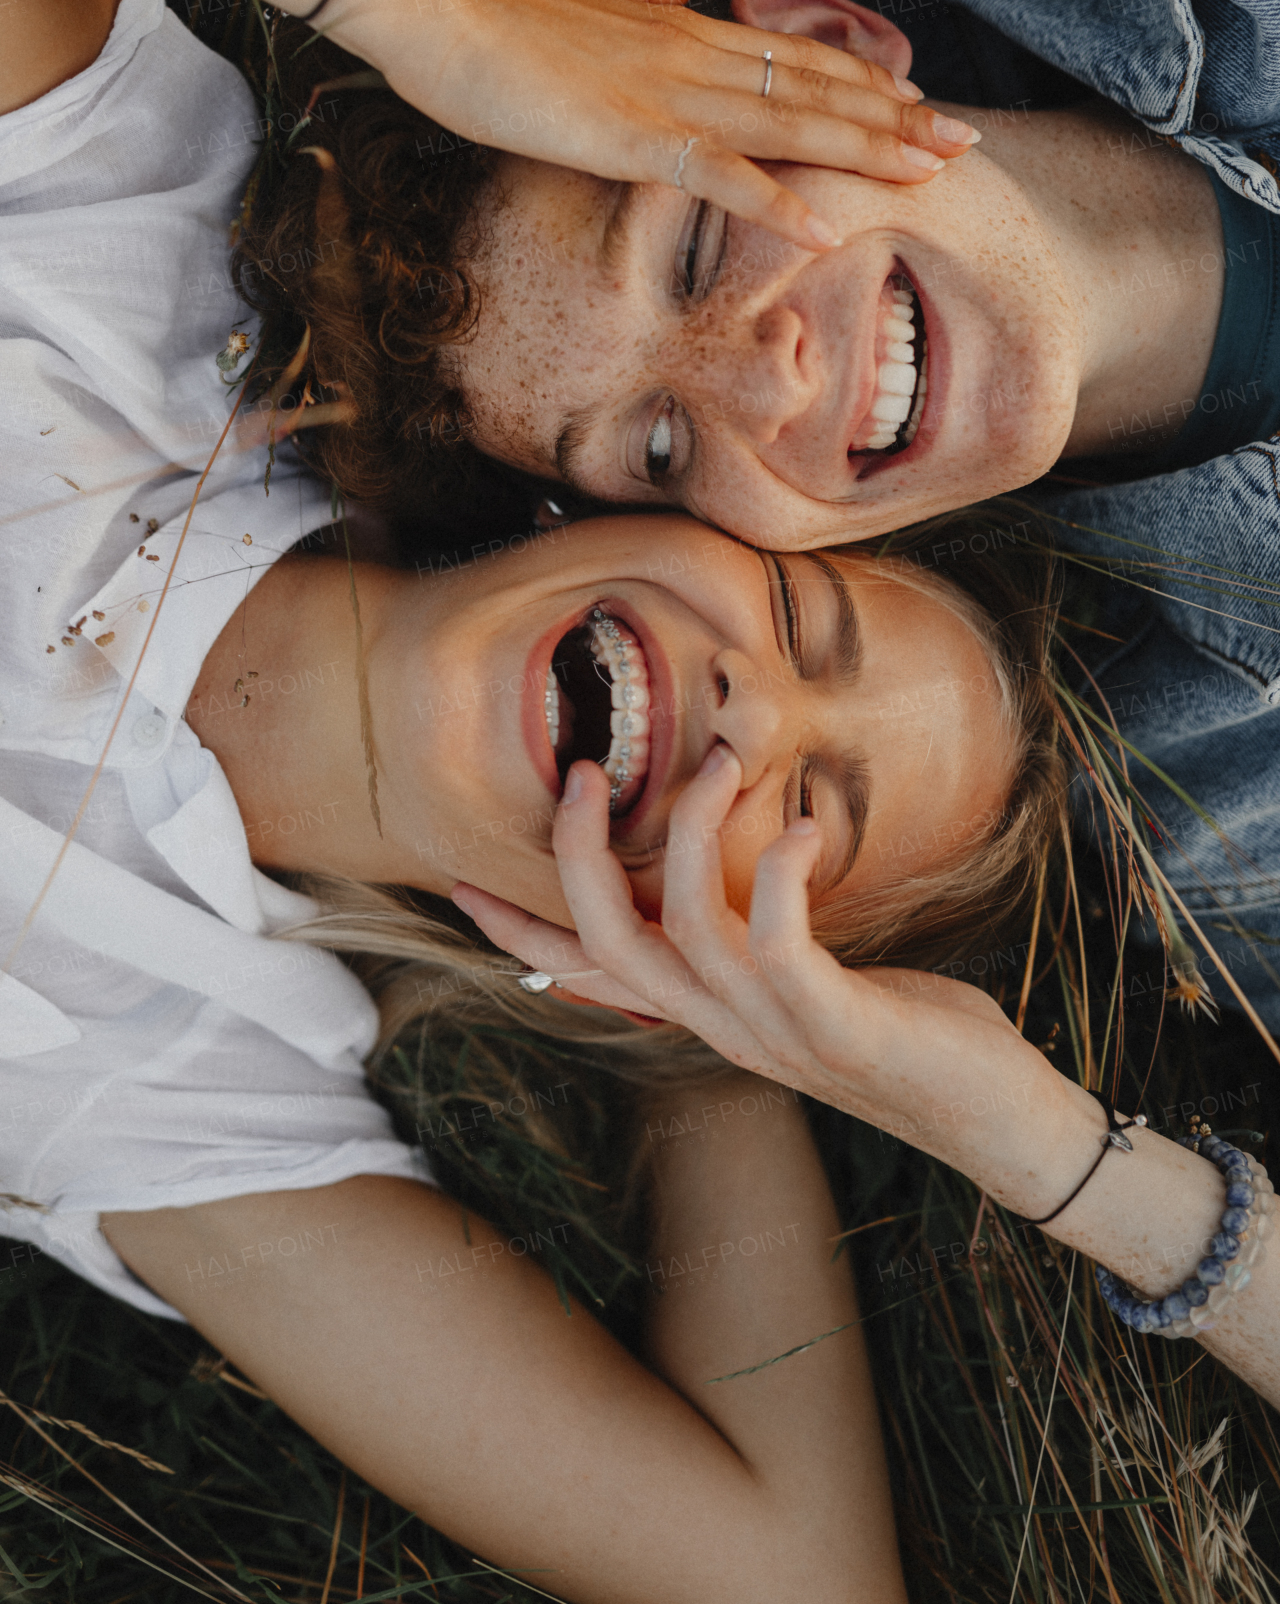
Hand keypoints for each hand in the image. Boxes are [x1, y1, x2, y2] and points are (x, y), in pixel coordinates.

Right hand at [334, 0, 976, 255]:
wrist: (439, 10)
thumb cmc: (499, 12)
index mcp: (683, 30)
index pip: (794, 56)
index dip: (862, 80)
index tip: (916, 101)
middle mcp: (695, 57)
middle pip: (816, 88)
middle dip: (896, 118)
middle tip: (966, 140)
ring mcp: (670, 96)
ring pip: (791, 124)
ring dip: (867, 150)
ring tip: (933, 171)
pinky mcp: (632, 136)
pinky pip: (720, 175)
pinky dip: (777, 202)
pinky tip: (826, 228)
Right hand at [453, 750, 1070, 1203]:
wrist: (997, 1120)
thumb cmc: (908, 1034)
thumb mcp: (811, 983)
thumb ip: (758, 944)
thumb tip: (734, 879)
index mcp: (708, 1013)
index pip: (587, 973)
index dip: (518, 931)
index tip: (457, 882)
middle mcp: (722, 1027)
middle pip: (607, 943)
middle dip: (578, 855)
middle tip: (587, 773)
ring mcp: (774, 1033)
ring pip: (684, 929)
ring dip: (692, 833)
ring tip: (721, 762)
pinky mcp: (834, 1027)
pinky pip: (775, 946)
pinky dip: (779, 875)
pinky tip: (801, 828)